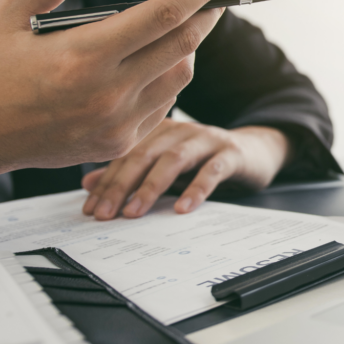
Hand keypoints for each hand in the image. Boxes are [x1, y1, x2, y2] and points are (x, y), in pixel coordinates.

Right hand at [0, 0, 233, 203]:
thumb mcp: (14, 3)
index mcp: (83, 55)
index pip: (164, 14)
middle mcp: (108, 93)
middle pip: (185, 44)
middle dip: (209, 12)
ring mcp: (117, 124)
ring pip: (181, 75)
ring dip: (187, 45)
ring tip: (177, 25)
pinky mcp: (120, 143)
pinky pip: (165, 103)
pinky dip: (167, 76)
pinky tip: (151, 61)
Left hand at [80, 120, 290, 219]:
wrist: (254, 150)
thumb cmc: (205, 159)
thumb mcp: (165, 165)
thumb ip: (131, 171)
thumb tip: (89, 183)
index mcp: (160, 129)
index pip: (126, 154)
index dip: (106, 181)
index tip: (91, 208)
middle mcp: (181, 129)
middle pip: (144, 154)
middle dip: (121, 185)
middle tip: (106, 214)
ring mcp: (207, 139)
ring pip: (174, 159)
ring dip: (151, 187)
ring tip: (135, 212)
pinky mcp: (232, 153)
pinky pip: (212, 170)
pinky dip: (196, 189)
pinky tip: (183, 208)